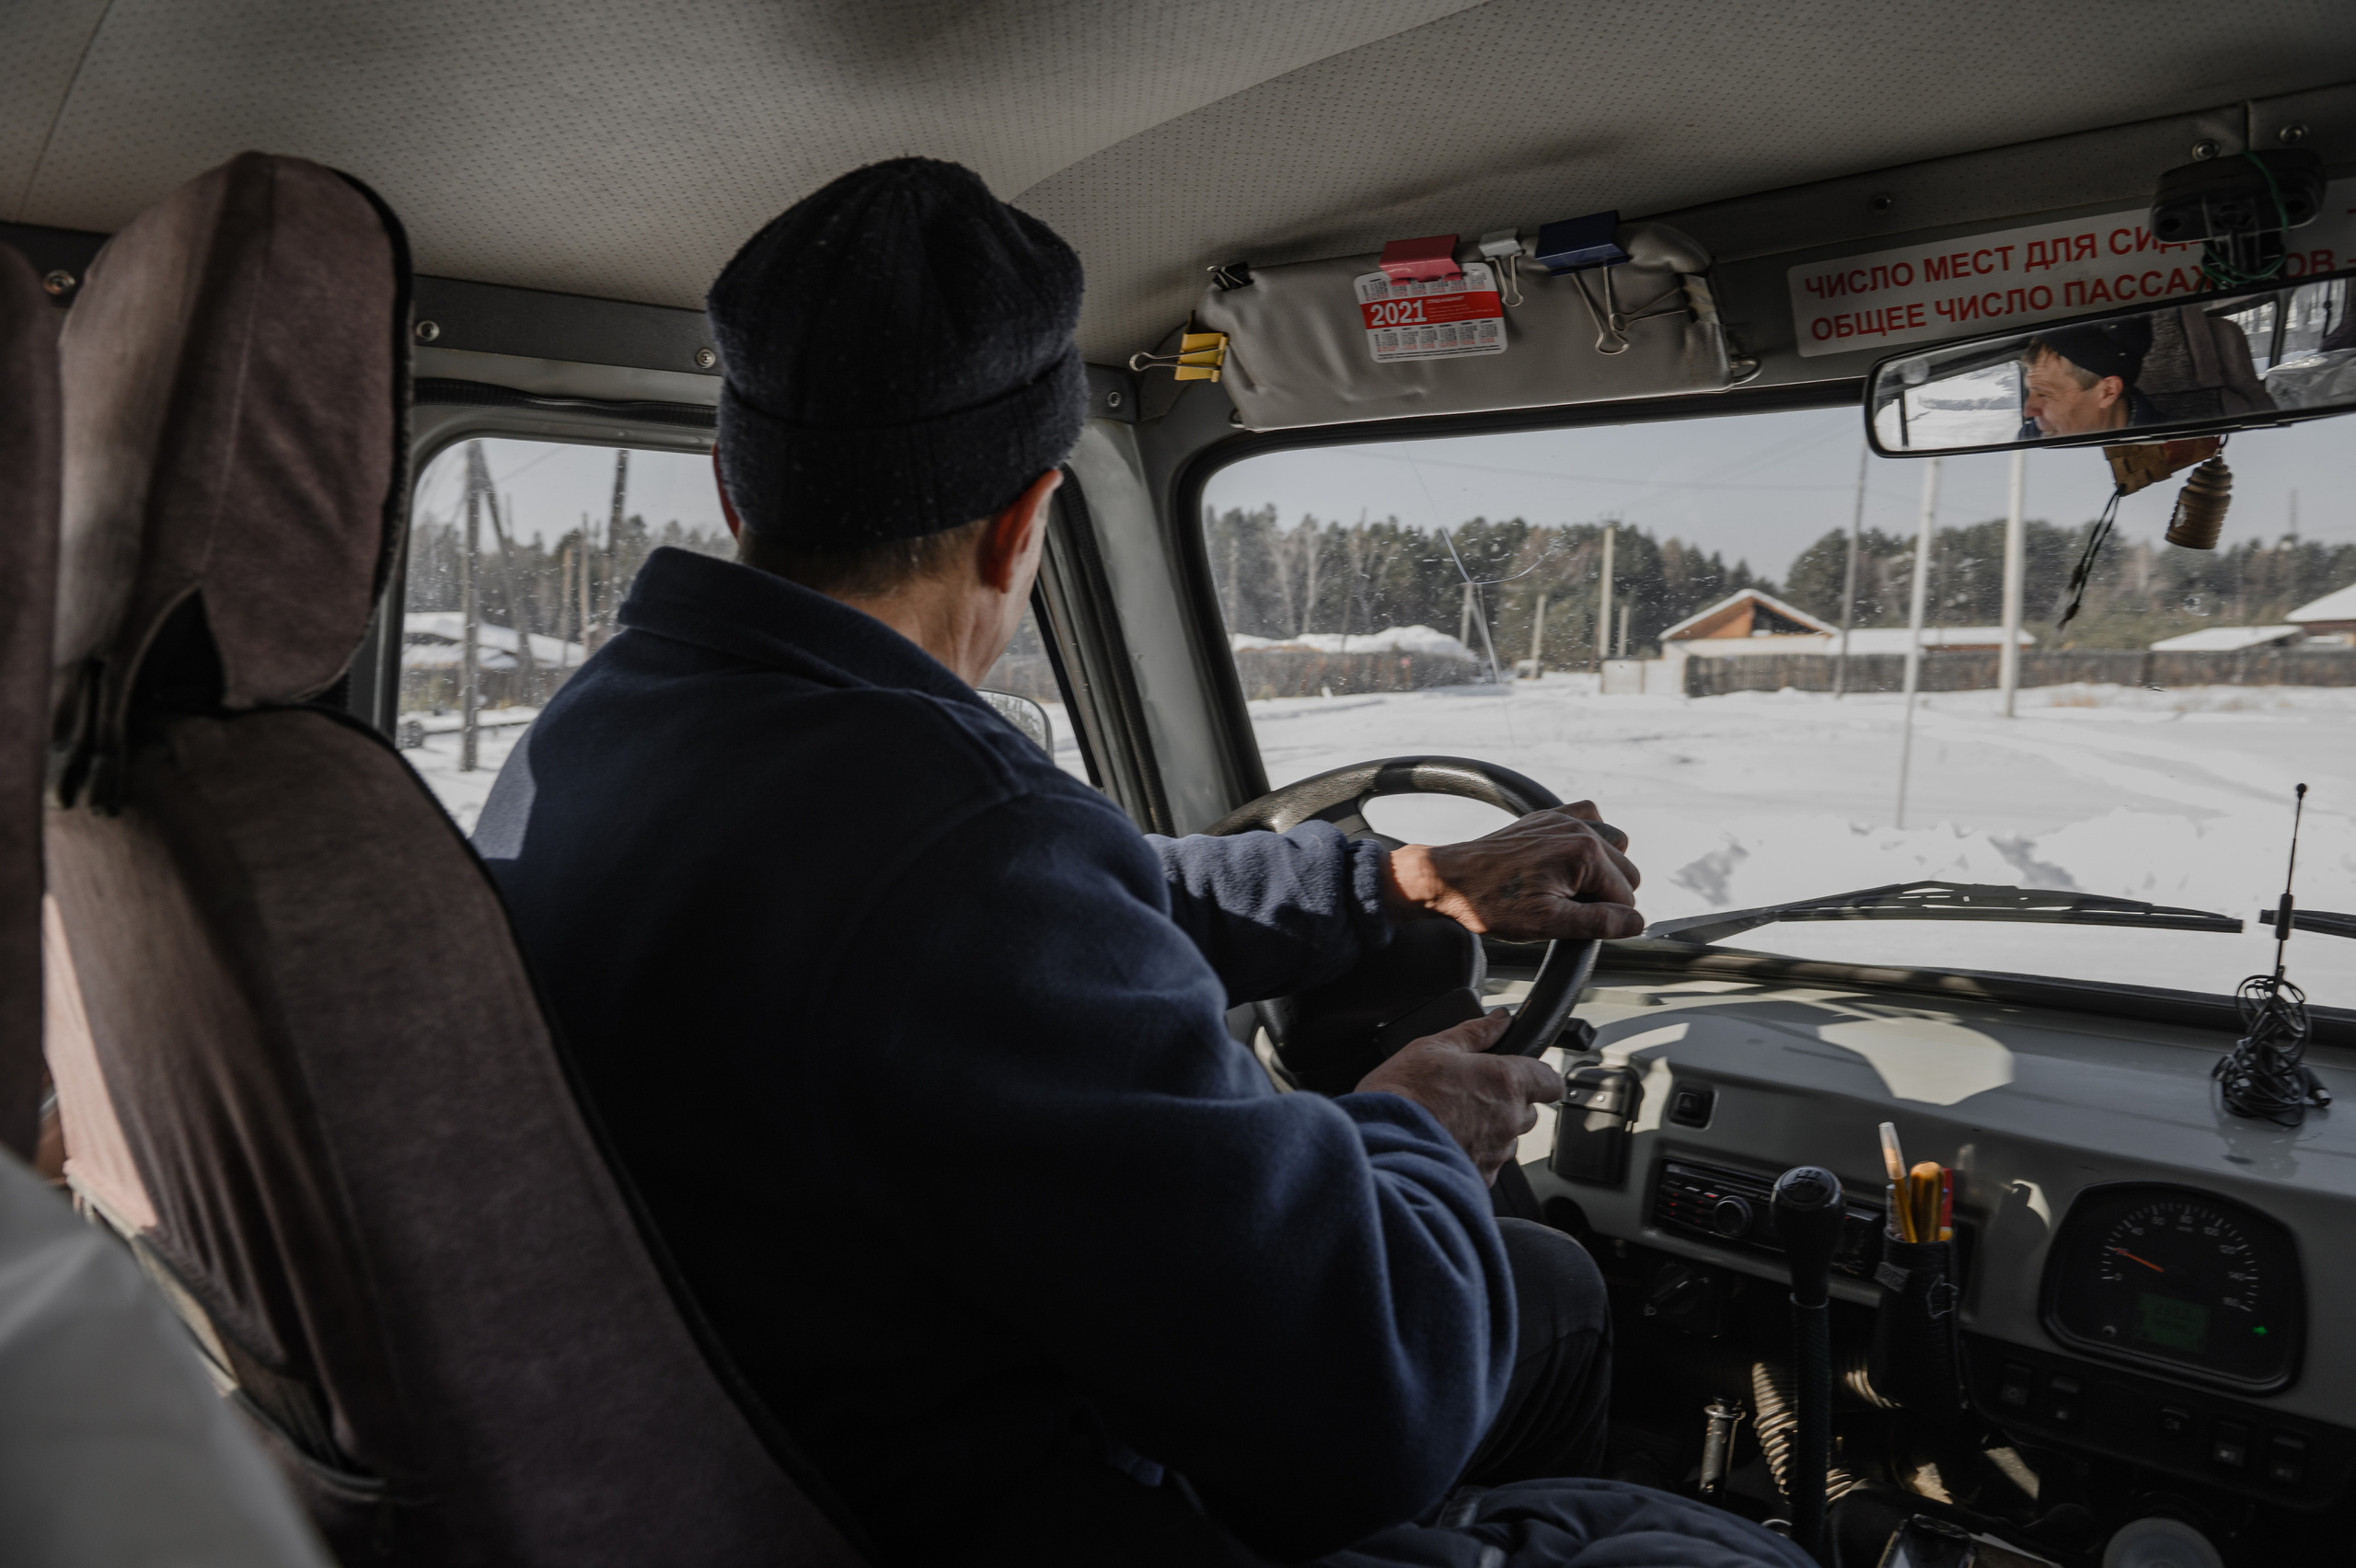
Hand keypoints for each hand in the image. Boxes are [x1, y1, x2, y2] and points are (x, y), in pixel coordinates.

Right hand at [1354, 1009, 1563, 1183]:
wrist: (1379, 1142)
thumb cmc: (1402, 1093)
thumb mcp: (1433, 1047)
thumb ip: (1475, 1032)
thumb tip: (1500, 1019)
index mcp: (1505, 1081)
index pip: (1551, 1081)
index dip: (1538, 1077)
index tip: (1523, 1074)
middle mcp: (1509, 1120)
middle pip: (1528, 1111)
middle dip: (1507, 1103)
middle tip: (1470, 1095)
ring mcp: (1496, 1153)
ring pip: (1507, 1140)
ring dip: (1489, 1130)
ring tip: (1451, 1120)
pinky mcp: (1480, 1177)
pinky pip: (1486, 1164)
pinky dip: (1471, 1154)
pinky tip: (1444, 1142)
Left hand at [1383, 801, 1642, 940]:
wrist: (1450, 879)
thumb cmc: (1492, 902)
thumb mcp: (1549, 923)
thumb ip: (1599, 922)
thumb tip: (1637, 923)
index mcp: (1584, 853)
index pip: (1626, 897)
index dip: (1608, 919)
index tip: (1577, 924)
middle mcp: (1579, 828)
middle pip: (1624, 872)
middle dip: (1605, 896)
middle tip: (1568, 910)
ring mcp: (1563, 819)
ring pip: (1614, 846)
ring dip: (1602, 869)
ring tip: (1570, 890)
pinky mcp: (1548, 818)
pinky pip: (1590, 819)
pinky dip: (1589, 839)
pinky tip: (1570, 862)